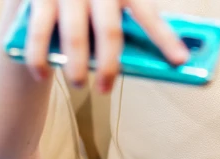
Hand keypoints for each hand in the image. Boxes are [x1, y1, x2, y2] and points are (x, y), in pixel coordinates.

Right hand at [22, 0, 191, 93]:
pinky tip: (42, 73)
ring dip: (76, 67)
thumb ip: (125, 21)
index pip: (147, 14)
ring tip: (78, 84)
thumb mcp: (109, 3)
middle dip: (109, 66)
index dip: (165, 39)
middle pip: (110, 32)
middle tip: (105, 89)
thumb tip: (156, 59)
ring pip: (75, 37)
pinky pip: (39, 33)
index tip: (180, 62)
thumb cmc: (87, 2)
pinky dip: (39, 58)